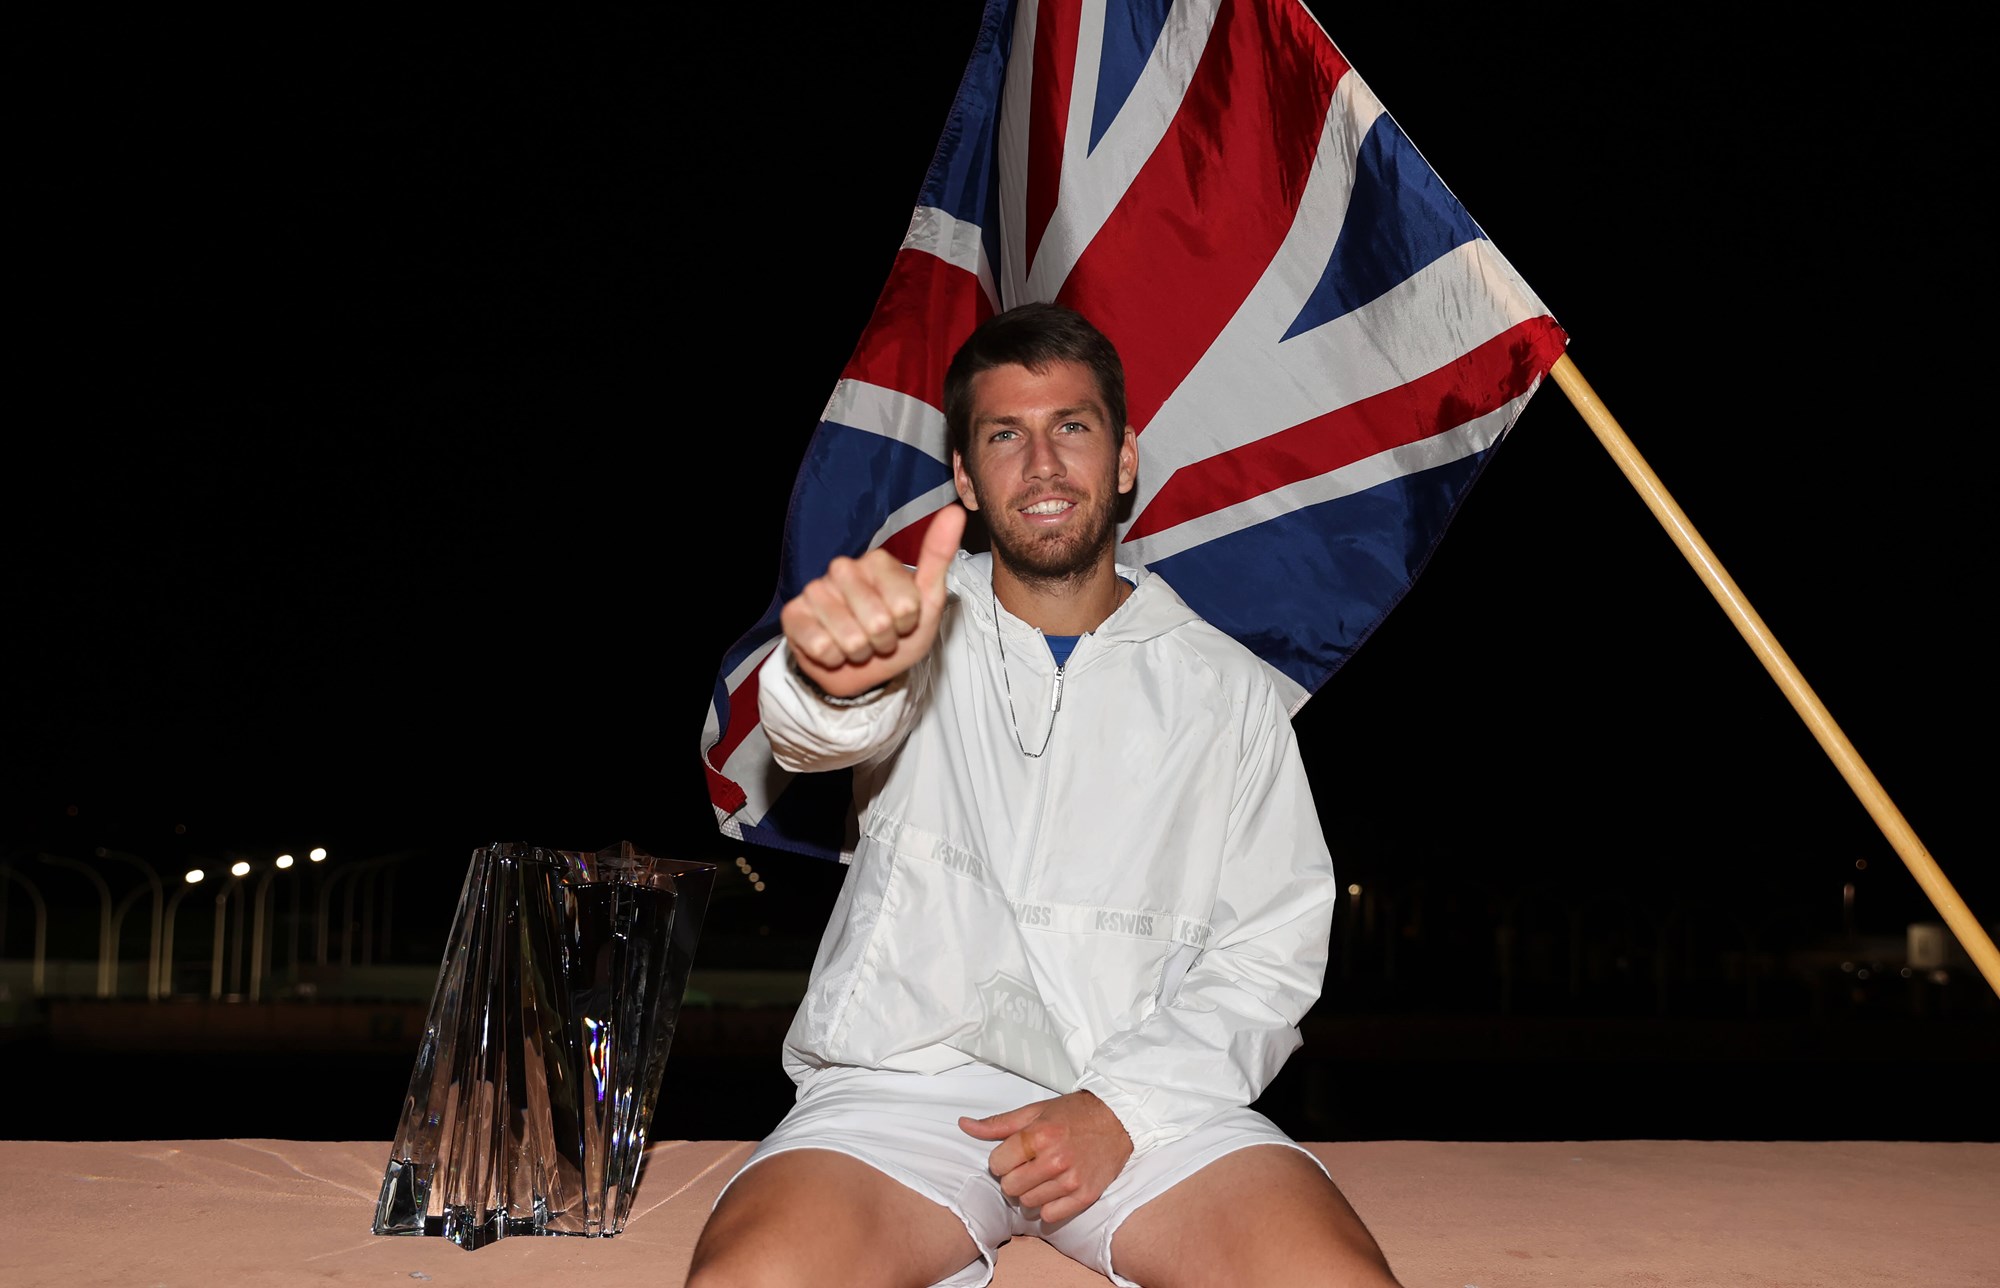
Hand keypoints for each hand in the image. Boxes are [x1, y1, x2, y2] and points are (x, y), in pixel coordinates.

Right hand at [780, 503, 965, 697]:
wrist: (862, 669)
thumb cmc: (898, 634)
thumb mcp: (927, 601)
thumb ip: (939, 557)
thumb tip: (955, 512)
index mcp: (877, 561)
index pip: (906, 605)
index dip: (908, 625)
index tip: (903, 623)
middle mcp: (843, 568)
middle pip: (878, 622)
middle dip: (884, 642)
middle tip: (879, 638)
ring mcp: (815, 590)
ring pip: (850, 638)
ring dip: (860, 653)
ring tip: (858, 645)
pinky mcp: (793, 614)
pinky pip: (822, 647)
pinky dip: (834, 659)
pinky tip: (833, 650)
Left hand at [958, 1091, 1132, 1223]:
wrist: (1117, 1119)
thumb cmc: (1073, 1114)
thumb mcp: (1034, 1111)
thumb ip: (998, 1124)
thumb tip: (964, 1125)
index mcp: (1039, 1135)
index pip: (997, 1163)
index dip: (1002, 1159)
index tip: (1015, 1153)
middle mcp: (1055, 1159)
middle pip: (1010, 1186)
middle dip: (1013, 1177)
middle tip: (1028, 1165)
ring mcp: (1072, 1180)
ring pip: (1028, 1203)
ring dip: (1030, 1192)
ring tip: (1043, 1175)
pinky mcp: (1085, 1196)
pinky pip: (1050, 1216)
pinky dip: (1048, 1206)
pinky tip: (1054, 1189)